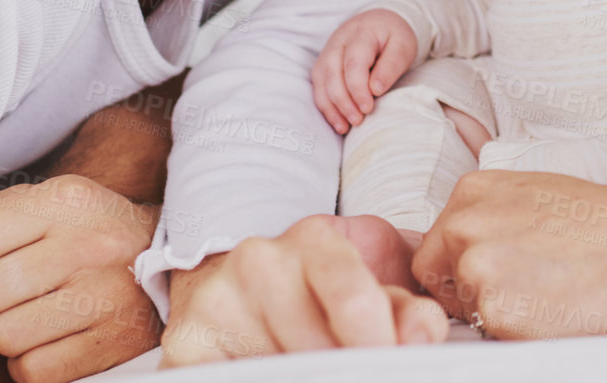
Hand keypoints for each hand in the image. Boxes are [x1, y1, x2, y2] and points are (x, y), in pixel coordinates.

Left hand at [0, 174, 161, 382]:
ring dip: (7, 333)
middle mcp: (88, 244)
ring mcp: (105, 295)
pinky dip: (32, 363)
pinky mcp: (112, 343)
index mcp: (65, 202)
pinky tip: (54, 339)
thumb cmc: (89, 232)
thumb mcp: (44, 204)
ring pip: (3, 336)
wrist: (175, 261)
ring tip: (34, 314)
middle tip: (5, 294)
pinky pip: (32, 370)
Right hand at [159, 216, 446, 365]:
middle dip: (348, 371)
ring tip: (323, 370)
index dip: (378, 342)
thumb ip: (408, 307)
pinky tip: (282, 373)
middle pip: (315, 346)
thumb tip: (423, 338)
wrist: (242, 281)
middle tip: (365, 373)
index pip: (352, 296)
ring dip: (306, 376)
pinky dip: (265, 377)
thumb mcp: (375, 281)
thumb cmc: (320, 287)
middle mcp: (258, 262)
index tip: (394, 363)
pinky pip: (228, 378)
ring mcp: (217, 302)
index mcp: (313, 238)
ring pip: (275, 368)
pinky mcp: (183, 345)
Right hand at [311, 8, 417, 133]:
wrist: (381, 23)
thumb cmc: (394, 37)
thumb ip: (391, 66)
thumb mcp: (403, 47)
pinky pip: (318, 86)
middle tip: (358, 120)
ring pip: (321, 80)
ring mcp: (328, 51)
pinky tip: (338, 122)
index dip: (358, 89)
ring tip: (346, 127)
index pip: (353, 63)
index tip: (368, 108)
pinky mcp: (324, 63)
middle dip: (343, 101)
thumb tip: (375, 89)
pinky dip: (326, 106)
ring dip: (332, 107)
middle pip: (332, 73)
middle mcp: (339, 41)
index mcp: (362, 33)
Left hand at [412, 170, 606, 339]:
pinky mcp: (497, 312)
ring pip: (467, 310)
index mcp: (472, 191)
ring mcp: (477, 268)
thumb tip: (466, 248)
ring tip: (551, 293)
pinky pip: (492, 336)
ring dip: (498, 312)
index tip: (500, 271)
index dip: (463, 267)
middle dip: (470, 292)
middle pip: (438, 279)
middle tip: (527, 288)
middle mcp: (464, 225)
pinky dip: (520, 331)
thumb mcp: (536, 196)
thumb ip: (491, 216)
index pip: (435, 245)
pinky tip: (557, 310)